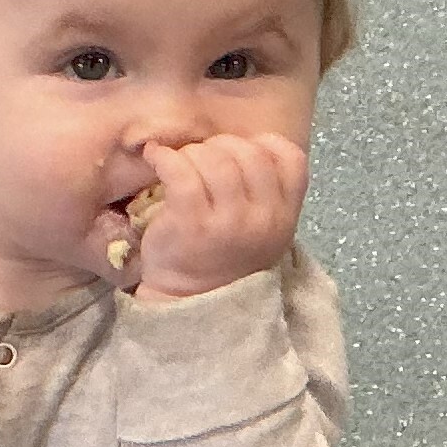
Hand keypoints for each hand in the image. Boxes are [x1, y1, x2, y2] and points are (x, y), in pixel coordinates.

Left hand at [128, 134, 307, 299]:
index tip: (236, 154)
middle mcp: (264, 217)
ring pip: (216, 159)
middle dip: (221, 146)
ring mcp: (229, 221)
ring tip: (179, 163)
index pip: (289, 158)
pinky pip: (182, 172)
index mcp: (285, 215)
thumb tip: (241, 145)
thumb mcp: (261, 230)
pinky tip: (156, 158)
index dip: (261, 145)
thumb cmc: (223, 257)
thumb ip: (264, 193)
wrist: (191, 301)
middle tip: (200, 158)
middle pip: (249, 152)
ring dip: (193, 152)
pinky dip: (165, 158)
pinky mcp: (191, 222)